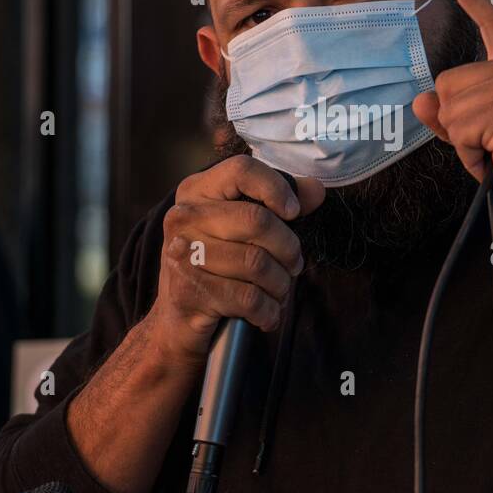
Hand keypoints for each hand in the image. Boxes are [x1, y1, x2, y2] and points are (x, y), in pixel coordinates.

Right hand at [147, 155, 324, 369]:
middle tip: (294, 265)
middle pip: (258, 220)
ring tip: (279, 290)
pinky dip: (269, 311)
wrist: (177, 322)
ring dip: (280, 284)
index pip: (242, 170)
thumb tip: (315, 190)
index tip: (293, 212)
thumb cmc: (216, 267)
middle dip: (288, 248)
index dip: (277, 188)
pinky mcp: (189, 293)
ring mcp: (182, 255)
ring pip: (257, 263)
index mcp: (196, 191)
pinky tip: (267, 314)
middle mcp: (183, 217)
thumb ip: (277, 205)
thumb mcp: (241, 230)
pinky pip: (249, 298)